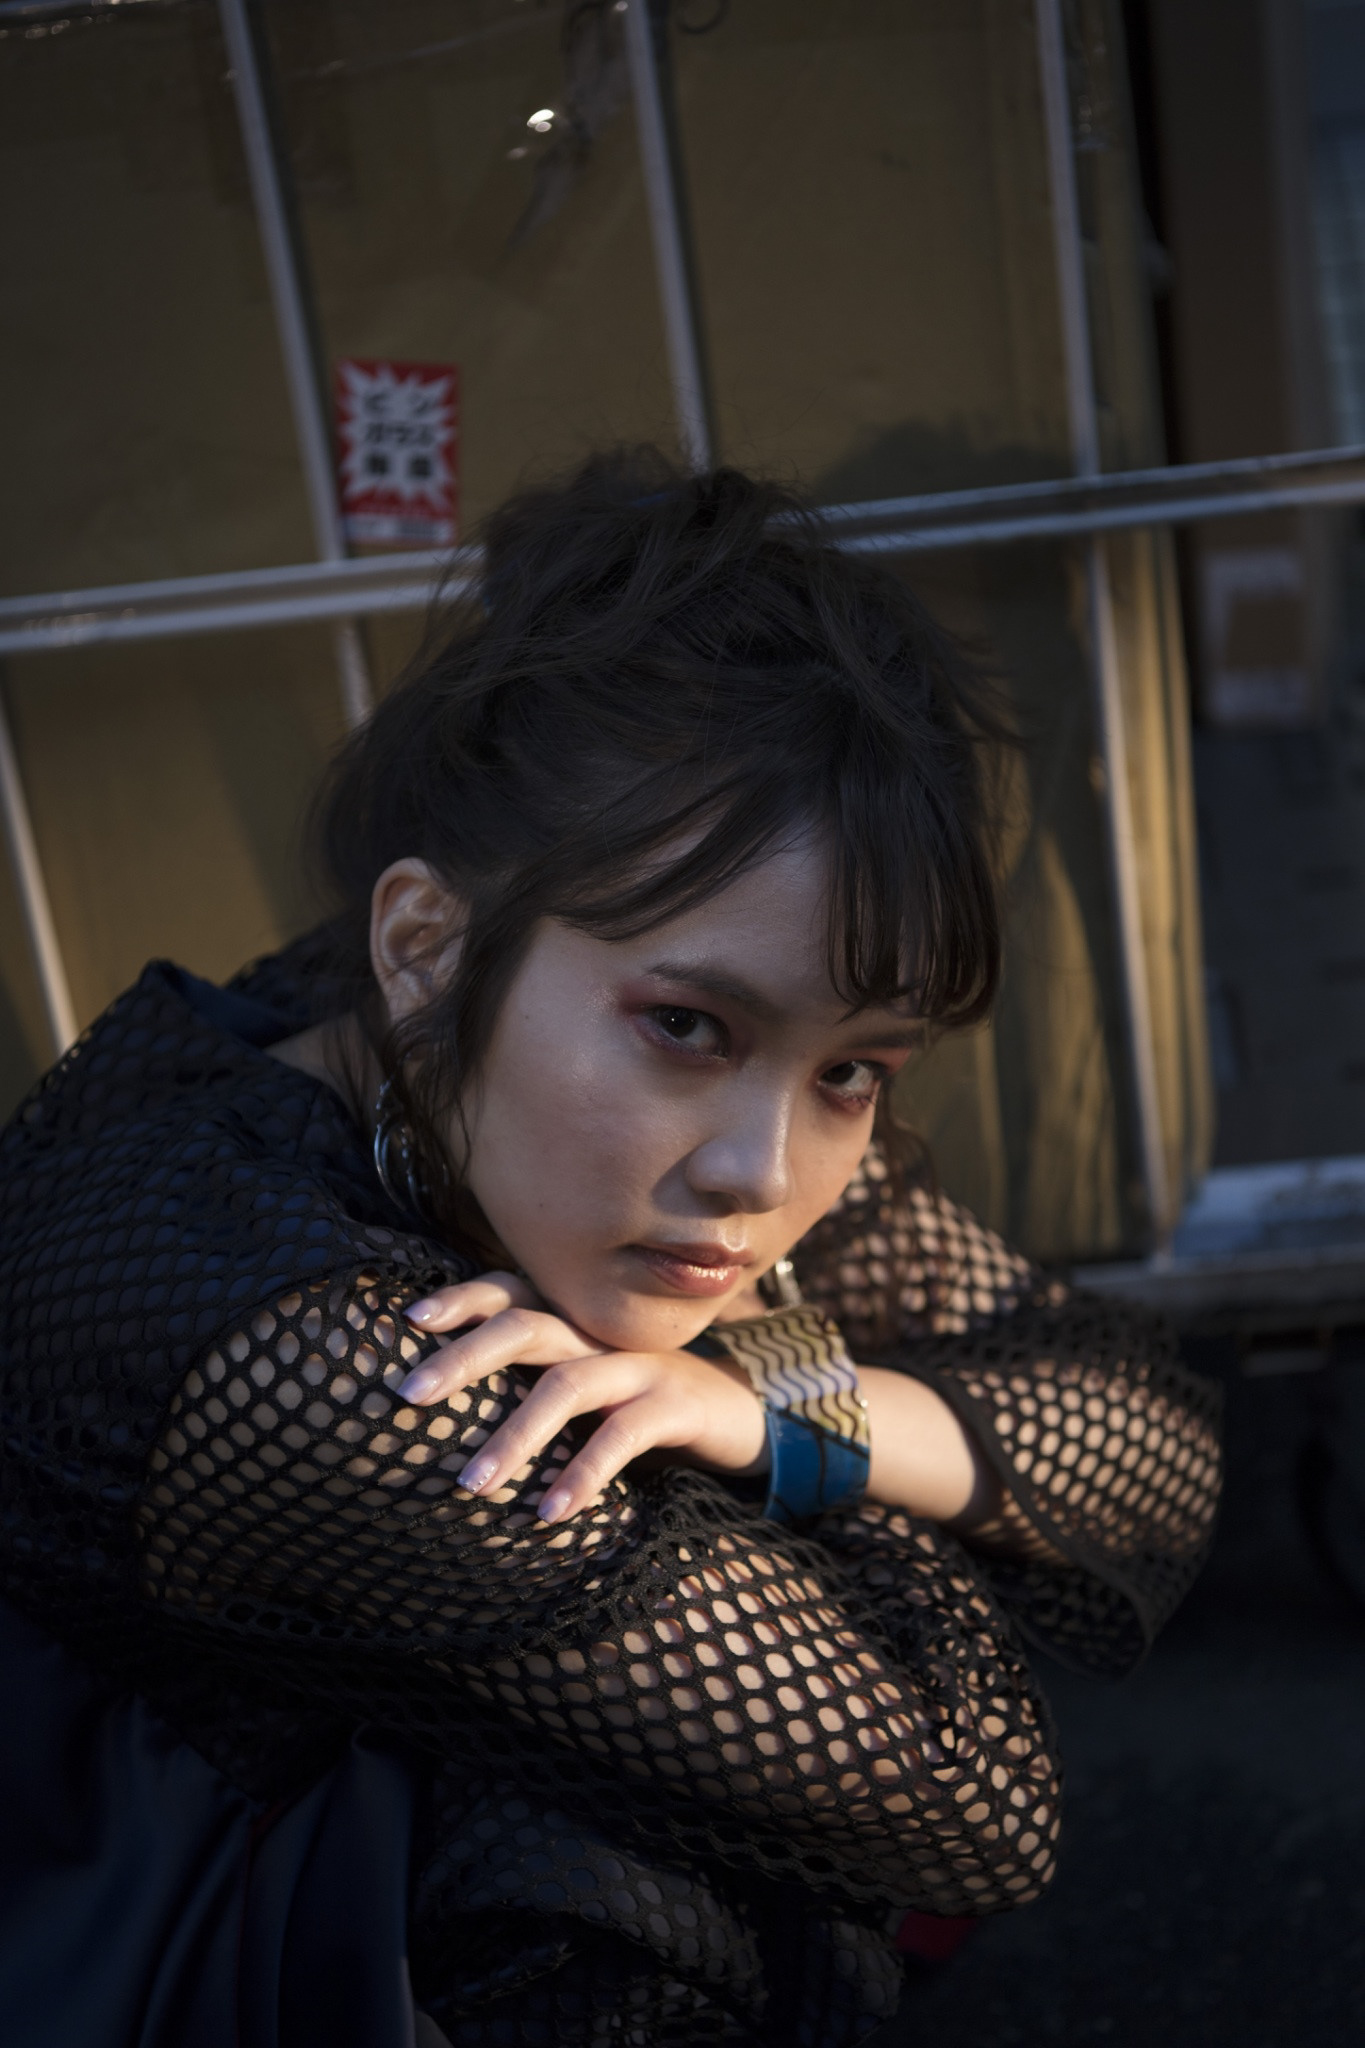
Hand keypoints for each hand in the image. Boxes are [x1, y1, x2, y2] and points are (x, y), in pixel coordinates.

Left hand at [401, 1273, 766, 1523]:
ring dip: (513, 1436)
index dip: (461, 1299)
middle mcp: (601, 1332)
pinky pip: (622, 1436)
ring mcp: (639, 1364)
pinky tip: (550, 1512)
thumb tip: (443, 1407)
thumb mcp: (583, 1380)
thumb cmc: (637, 1400)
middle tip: (408, 1394)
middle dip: (463, 1357)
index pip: (511, 1293)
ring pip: (566, 1385)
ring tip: (470, 1485)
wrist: (739, 1414)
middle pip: (526, 1326)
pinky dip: (583, 1474)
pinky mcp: (673, 1404)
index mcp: (574, 1320)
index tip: (409, 1319)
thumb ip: (530, 1378)